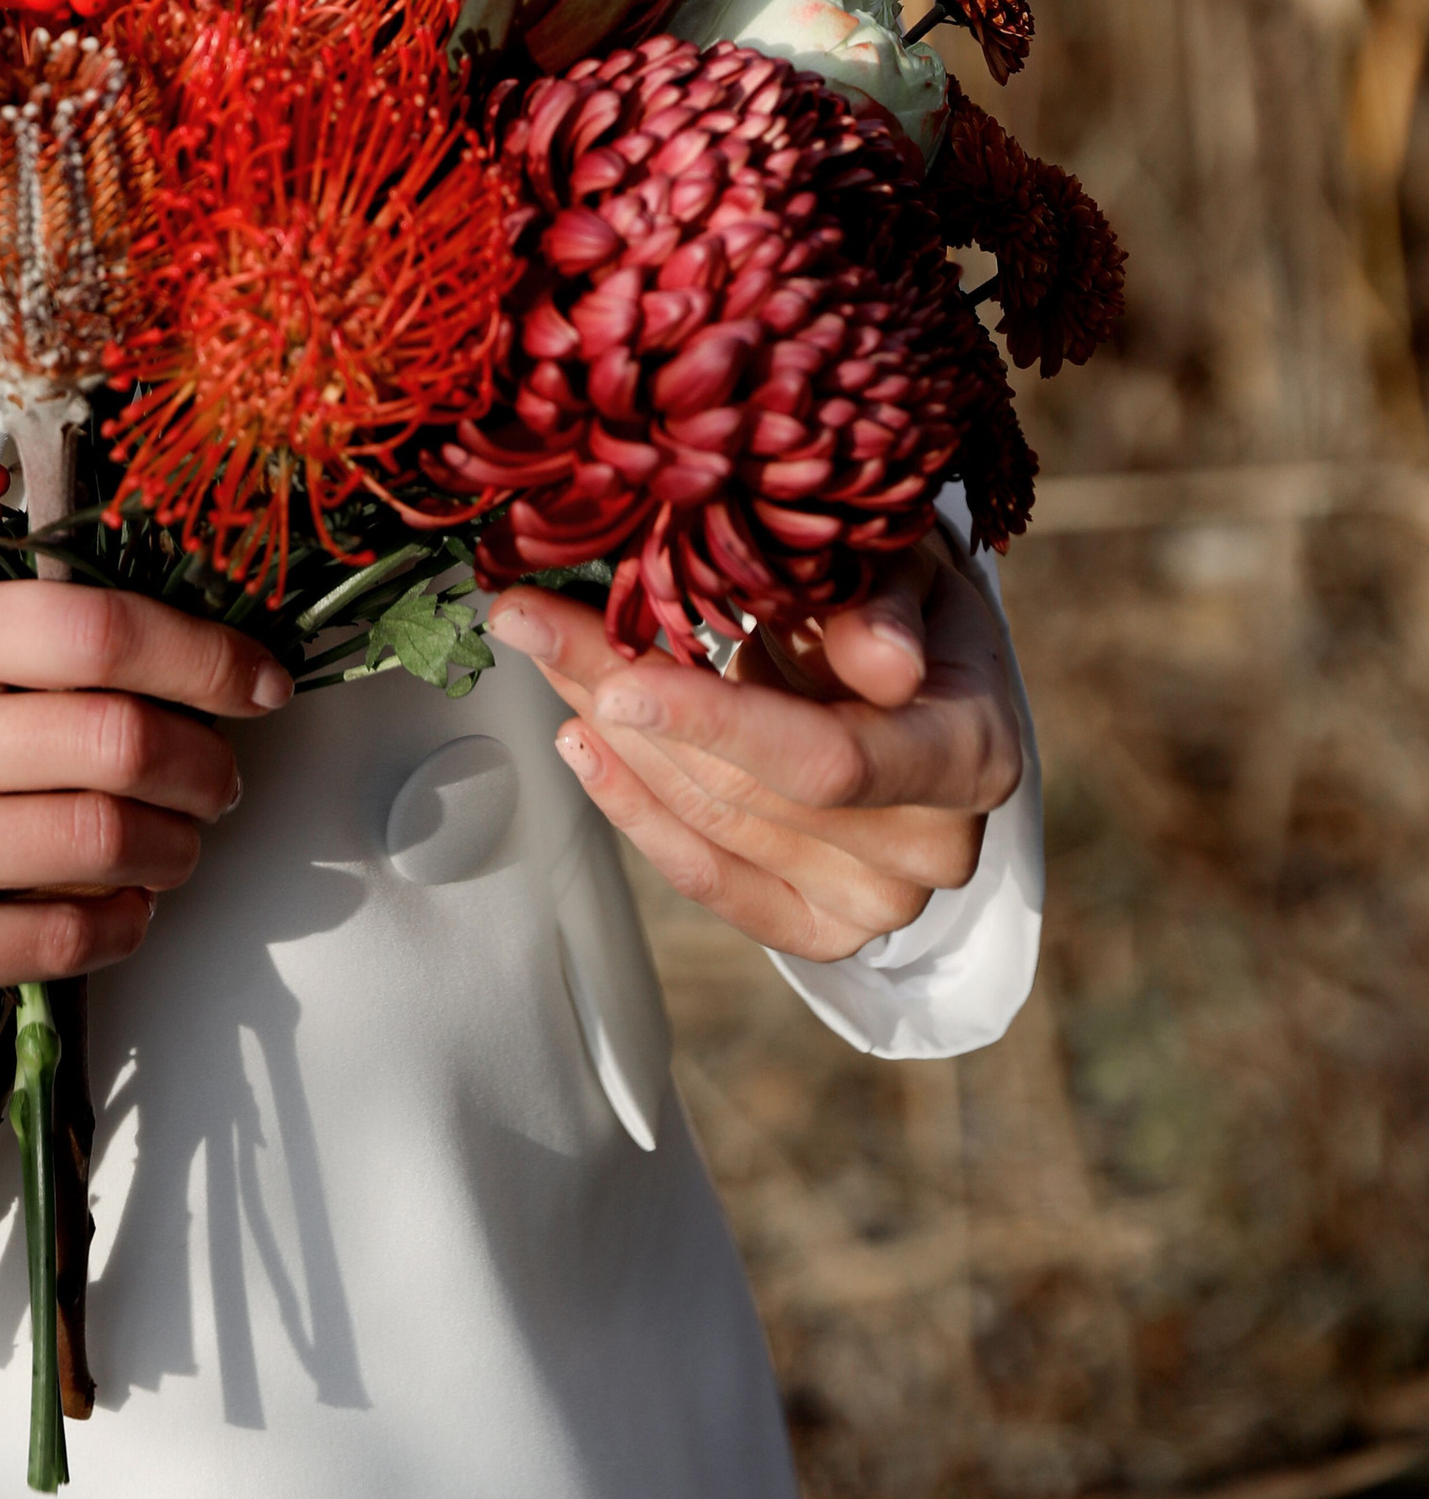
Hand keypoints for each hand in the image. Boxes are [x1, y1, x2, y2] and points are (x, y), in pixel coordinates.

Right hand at [0, 582, 290, 1039]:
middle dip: (204, 764)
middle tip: (221, 780)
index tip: (262, 682)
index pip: (93, 625)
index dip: (203, 654)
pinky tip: (126, 909)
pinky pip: (62, 935)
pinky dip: (123, 923)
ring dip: (176, 847)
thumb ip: (25, 638)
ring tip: (179, 846)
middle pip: (116, 737)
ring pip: (102, 838)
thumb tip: (192, 646)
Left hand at [486, 537, 1023, 963]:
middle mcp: (933, 849)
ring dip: (611, 736)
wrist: (938, 685)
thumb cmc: (909, 607)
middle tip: (526, 621)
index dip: (718, 724)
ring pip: (711, 824)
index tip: (617, 681)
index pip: (829, 760)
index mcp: (971, 753)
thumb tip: (884, 662)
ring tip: (543, 649)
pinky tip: (580, 741)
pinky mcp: (820, 929)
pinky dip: (633, 809)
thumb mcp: (904, 569)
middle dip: (622, 697)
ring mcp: (877, 903)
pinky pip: (708, 877)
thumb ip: (884, 606)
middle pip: (745, 790)